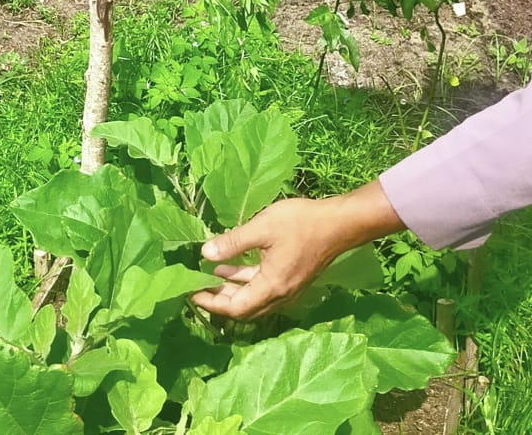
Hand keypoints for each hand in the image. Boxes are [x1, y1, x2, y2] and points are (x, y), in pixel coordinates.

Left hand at [191, 181, 403, 320]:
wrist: (340, 223)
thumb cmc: (301, 223)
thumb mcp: (262, 228)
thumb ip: (233, 243)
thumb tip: (204, 254)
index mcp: (271, 287)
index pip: (235, 308)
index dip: (210, 303)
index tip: (190, 293)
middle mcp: (279, 295)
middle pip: (243, 308)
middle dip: (218, 299)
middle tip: (196, 287)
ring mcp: (287, 288)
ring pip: (253, 298)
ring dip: (231, 289)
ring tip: (208, 275)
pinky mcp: (292, 278)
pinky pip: (262, 288)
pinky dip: (245, 281)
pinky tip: (231, 267)